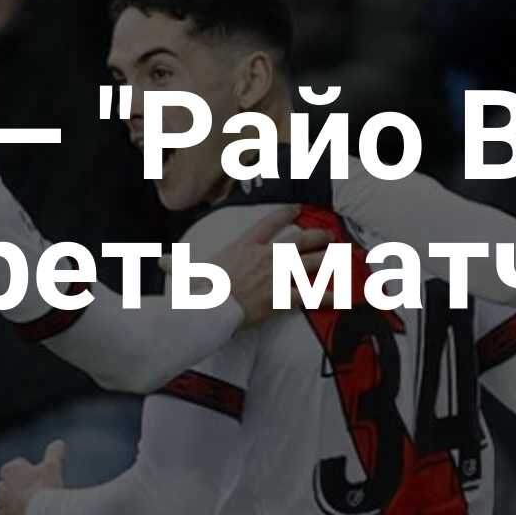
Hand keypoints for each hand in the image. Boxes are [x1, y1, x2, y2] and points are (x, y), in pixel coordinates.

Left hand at [0, 440, 66, 514]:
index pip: (14, 467)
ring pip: (2, 506)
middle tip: (31, 494)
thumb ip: (54, 452)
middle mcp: (0, 489)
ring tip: (29, 511)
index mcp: (9, 471)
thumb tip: (59, 442)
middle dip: (13, 489)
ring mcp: (0, 508)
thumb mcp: (53, 465)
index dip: (27, 472)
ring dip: (12, 507)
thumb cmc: (46, 487)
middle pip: (3, 487)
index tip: (38, 477)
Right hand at [201, 206, 330, 325]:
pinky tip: (339, 296)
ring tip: (339, 257)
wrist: (211, 306)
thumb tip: (176, 260)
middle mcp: (266, 256)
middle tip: (329, 236)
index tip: (296, 208)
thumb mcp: (201, 264)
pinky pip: (309, 296)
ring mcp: (276, 276)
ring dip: (326, 259)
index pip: (270, 222)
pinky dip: (325, 296)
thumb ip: (198, 260)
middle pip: (299, 240)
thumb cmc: (203, 286)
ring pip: (309, 263)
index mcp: (247, 245)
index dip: (286, 213)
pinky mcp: (281, 297)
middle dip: (317, 236)